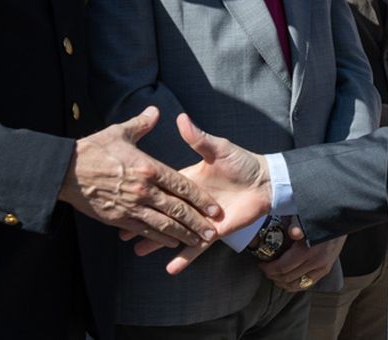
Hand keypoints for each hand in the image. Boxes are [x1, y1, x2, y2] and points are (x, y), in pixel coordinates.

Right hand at [58, 106, 221, 247]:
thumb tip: (155, 112)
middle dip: (197, 221)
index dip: (200, 198)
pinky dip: (160, 238)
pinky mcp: (119, 218)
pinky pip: (145, 230)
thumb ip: (141, 124)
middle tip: (212, 229)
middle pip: (178, 209)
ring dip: (184, 234)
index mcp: (148, 167)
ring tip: (199, 241)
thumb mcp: (119, 132)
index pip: (181, 185)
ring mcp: (132, 206)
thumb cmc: (92, 149)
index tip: (213, 207)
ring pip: (165, 224)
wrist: (65, 171)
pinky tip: (171, 243)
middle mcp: (144, 190)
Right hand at [126, 113, 272, 274]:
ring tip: (137, 251)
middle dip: (142, 222)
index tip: (124, 197)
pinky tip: (170, 269)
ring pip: (174, 232)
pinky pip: (196, 247)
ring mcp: (200, 219)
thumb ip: (198, 138)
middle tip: (121, 232)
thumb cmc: (242, 162)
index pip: (160, 189)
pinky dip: (185, 258)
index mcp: (186, 180)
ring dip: (156, 241)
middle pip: (161, 213)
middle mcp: (190, 202)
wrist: (266, 182)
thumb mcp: (217, 148)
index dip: (143, 193)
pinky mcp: (213, 232)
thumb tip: (181, 118)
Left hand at [258, 222, 342, 292]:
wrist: (340, 220)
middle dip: (273, 275)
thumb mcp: (306, 218)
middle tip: (265, 270)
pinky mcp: (326, 270)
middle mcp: (315, 262)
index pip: (283, 267)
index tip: (261, 264)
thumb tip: (292, 232)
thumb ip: (297, 226)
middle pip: (287, 277)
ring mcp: (322, 267)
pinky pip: (307, 284)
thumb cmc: (320, 217)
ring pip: (297, 284)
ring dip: (282, 283)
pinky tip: (287, 281)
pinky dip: (295, 285)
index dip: (269, 268)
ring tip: (274, 276)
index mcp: (307, 250)